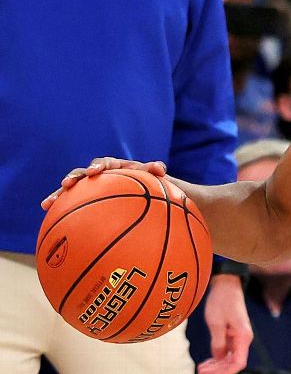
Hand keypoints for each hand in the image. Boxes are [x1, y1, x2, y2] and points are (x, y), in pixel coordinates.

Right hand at [41, 157, 167, 209]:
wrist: (149, 194)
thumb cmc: (153, 185)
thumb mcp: (157, 179)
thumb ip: (156, 171)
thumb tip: (160, 168)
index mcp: (117, 167)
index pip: (106, 163)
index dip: (99, 166)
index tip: (94, 172)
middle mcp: (102, 174)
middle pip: (84, 172)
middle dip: (76, 177)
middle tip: (69, 184)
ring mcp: (93, 186)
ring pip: (74, 186)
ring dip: (61, 192)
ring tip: (48, 202)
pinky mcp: (87, 197)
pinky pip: (71, 201)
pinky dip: (59, 204)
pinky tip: (47, 210)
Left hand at [197, 273, 252, 373]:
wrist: (226, 285)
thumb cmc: (221, 301)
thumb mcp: (216, 323)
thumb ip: (217, 343)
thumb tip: (218, 359)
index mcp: (243, 337)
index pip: (238, 362)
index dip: (227, 372)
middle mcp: (243, 339)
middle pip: (234, 362)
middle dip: (218, 369)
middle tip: (201, 372)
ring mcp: (238, 337)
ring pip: (230, 358)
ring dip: (217, 365)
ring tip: (201, 368)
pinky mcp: (233, 334)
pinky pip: (227, 350)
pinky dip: (217, 357)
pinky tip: (207, 361)